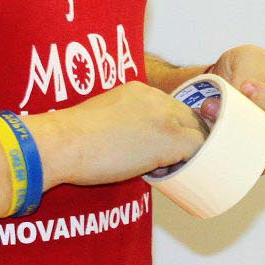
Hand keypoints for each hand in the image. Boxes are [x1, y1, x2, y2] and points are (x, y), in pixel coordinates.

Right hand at [33, 80, 207, 186]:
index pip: (170, 107)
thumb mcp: (102, 117)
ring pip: (197, 132)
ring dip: (187, 152)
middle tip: (166, 162)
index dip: (170, 128)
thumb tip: (128, 143)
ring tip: (164, 169)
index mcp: (138, 90)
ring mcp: (166, 117)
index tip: (158, 147)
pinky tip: (168, 173)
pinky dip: (189, 162)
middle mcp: (156, 98)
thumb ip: (122, 121)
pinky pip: (198, 150)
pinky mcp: (171, 138)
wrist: (66, 142)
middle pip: (188, 117)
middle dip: (183, 139)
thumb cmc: (72, 139)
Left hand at [211, 44, 264, 170]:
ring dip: (231, 137)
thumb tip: (235, 98)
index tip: (245, 87)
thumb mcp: (248, 57)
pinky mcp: (262, 163)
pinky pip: (247, 165)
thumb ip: (246, 73)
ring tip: (207, 118)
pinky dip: (228, 152)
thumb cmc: (248, 68)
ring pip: (260, 152)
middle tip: (211, 107)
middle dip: (245, 123)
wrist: (229, 88)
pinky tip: (214, 135)